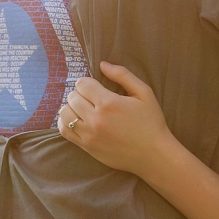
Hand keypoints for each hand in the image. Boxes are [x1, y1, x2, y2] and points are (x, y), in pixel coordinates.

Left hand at [58, 62, 171, 177]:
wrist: (153, 154)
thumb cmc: (151, 122)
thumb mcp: (144, 93)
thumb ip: (123, 75)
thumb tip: (102, 64)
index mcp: (109, 103)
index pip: (83, 84)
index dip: (88, 82)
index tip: (96, 87)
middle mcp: (95, 119)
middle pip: (72, 97)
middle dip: (80, 93)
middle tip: (92, 98)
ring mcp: (89, 134)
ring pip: (65, 113)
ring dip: (71, 106)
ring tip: (83, 108)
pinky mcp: (86, 147)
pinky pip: (64, 130)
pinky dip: (65, 122)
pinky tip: (75, 119)